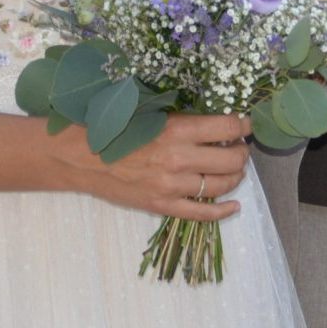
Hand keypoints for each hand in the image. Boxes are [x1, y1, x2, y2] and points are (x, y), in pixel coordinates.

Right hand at [66, 112, 251, 219]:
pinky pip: (202, 214)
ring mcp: (171, 186)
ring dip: (235, 176)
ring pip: (221, 185)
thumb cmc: (115, 129)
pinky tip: (234, 206)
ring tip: (233, 170)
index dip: (242, 125)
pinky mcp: (162, 206)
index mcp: (177, 130)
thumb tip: (218, 122)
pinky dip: (223, 211)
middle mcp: (179, 158)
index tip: (245, 125)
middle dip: (241, 152)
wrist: (81, 157)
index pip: (227, 127)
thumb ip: (183, 119)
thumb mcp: (151, 113)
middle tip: (238, 148)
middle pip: (232, 159)